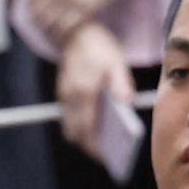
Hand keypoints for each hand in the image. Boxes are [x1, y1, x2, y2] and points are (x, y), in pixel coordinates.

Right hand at [52, 20, 133, 148]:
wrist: (76, 33)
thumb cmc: (100, 48)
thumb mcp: (116, 63)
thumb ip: (121, 84)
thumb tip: (125, 104)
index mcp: (84, 90)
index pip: (86, 127)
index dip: (94, 145)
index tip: (106, 156)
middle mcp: (70, 95)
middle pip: (74, 132)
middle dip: (89, 146)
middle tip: (107, 155)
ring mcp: (64, 95)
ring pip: (69, 127)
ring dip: (83, 137)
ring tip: (103, 146)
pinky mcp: (63, 93)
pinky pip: (68, 118)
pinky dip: (79, 126)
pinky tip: (96, 130)